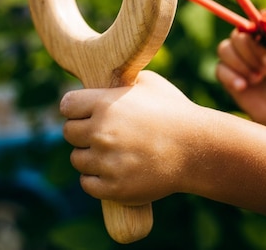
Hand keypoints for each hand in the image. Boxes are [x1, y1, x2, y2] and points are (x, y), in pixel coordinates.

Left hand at [60, 71, 203, 204]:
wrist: (199, 150)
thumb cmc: (175, 112)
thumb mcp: (147, 83)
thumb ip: (118, 81)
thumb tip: (98, 79)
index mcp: (104, 104)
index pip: (66, 105)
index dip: (75, 108)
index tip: (83, 112)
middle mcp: (100, 132)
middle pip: (68, 132)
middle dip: (82, 132)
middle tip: (101, 133)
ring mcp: (105, 161)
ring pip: (77, 159)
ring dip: (89, 156)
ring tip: (111, 152)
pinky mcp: (113, 187)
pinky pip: (87, 183)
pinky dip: (97, 179)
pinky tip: (113, 170)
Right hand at [215, 27, 265, 133]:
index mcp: (265, 37)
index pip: (253, 25)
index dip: (259, 40)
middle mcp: (248, 45)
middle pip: (237, 37)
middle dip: (252, 55)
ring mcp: (235, 60)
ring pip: (224, 49)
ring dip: (242, 65)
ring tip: (258, 79)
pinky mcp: (226, 76)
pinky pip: (219, 69)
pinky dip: (232, 77)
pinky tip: (244, 87)